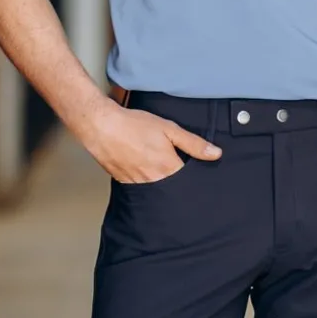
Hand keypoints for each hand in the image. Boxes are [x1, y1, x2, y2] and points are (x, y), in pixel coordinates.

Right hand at [83, 101, 221, 183]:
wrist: (101, 126)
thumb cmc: (133, 125)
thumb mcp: (169, 129)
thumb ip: (193, 143)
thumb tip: (216, 154)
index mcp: (167, 168)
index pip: (189, 184)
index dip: (195, 181)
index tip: (200, 180)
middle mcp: (153, 181)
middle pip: (173, 191)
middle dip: (179, 188)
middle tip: (179, 178)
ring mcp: (137, 184)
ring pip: (157, 192)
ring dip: (162, 186)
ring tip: (161, 175)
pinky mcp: (124, 183)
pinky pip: (141, 188)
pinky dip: (146, 183)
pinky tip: (145, 172)